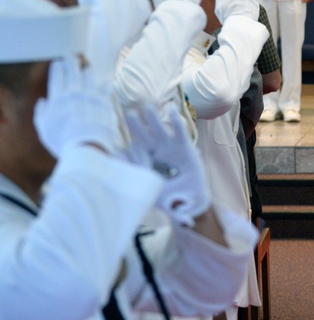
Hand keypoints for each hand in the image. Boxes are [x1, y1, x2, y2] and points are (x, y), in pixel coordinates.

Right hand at [34, 58, 120, 157]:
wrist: (86, 146)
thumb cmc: (62, 141)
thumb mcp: (44, 128)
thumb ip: (41, 113)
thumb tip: (43, 102)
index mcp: (58, 98)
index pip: (56, 77)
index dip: (57, 67)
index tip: (57, 62)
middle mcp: (74, 94)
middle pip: (73, 72)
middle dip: (71, 62)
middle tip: (70, 57)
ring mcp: (91, 97)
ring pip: (90, 77)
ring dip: (88, 70)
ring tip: (87, 67)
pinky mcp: (105, 103)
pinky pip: (106, 89)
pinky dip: (105, 83)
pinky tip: (106, 79)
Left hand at [124, 105, 210, 226]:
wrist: (190, 199)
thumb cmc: (172, 202)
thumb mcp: (163, 204)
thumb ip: (164, 207)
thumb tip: (169, 212)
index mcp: (144, 167)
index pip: (133, 158)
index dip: (126, 154)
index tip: (117, 148)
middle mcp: (154, 155)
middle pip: (143, 139)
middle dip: (135, 128)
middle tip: (128, 115)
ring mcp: (168, 150)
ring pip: (158, 132)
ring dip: (153, 120)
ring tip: (148, 108)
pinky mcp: (184, 147)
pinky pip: (179, 133)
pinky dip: (176, 123)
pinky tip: (171, 111)